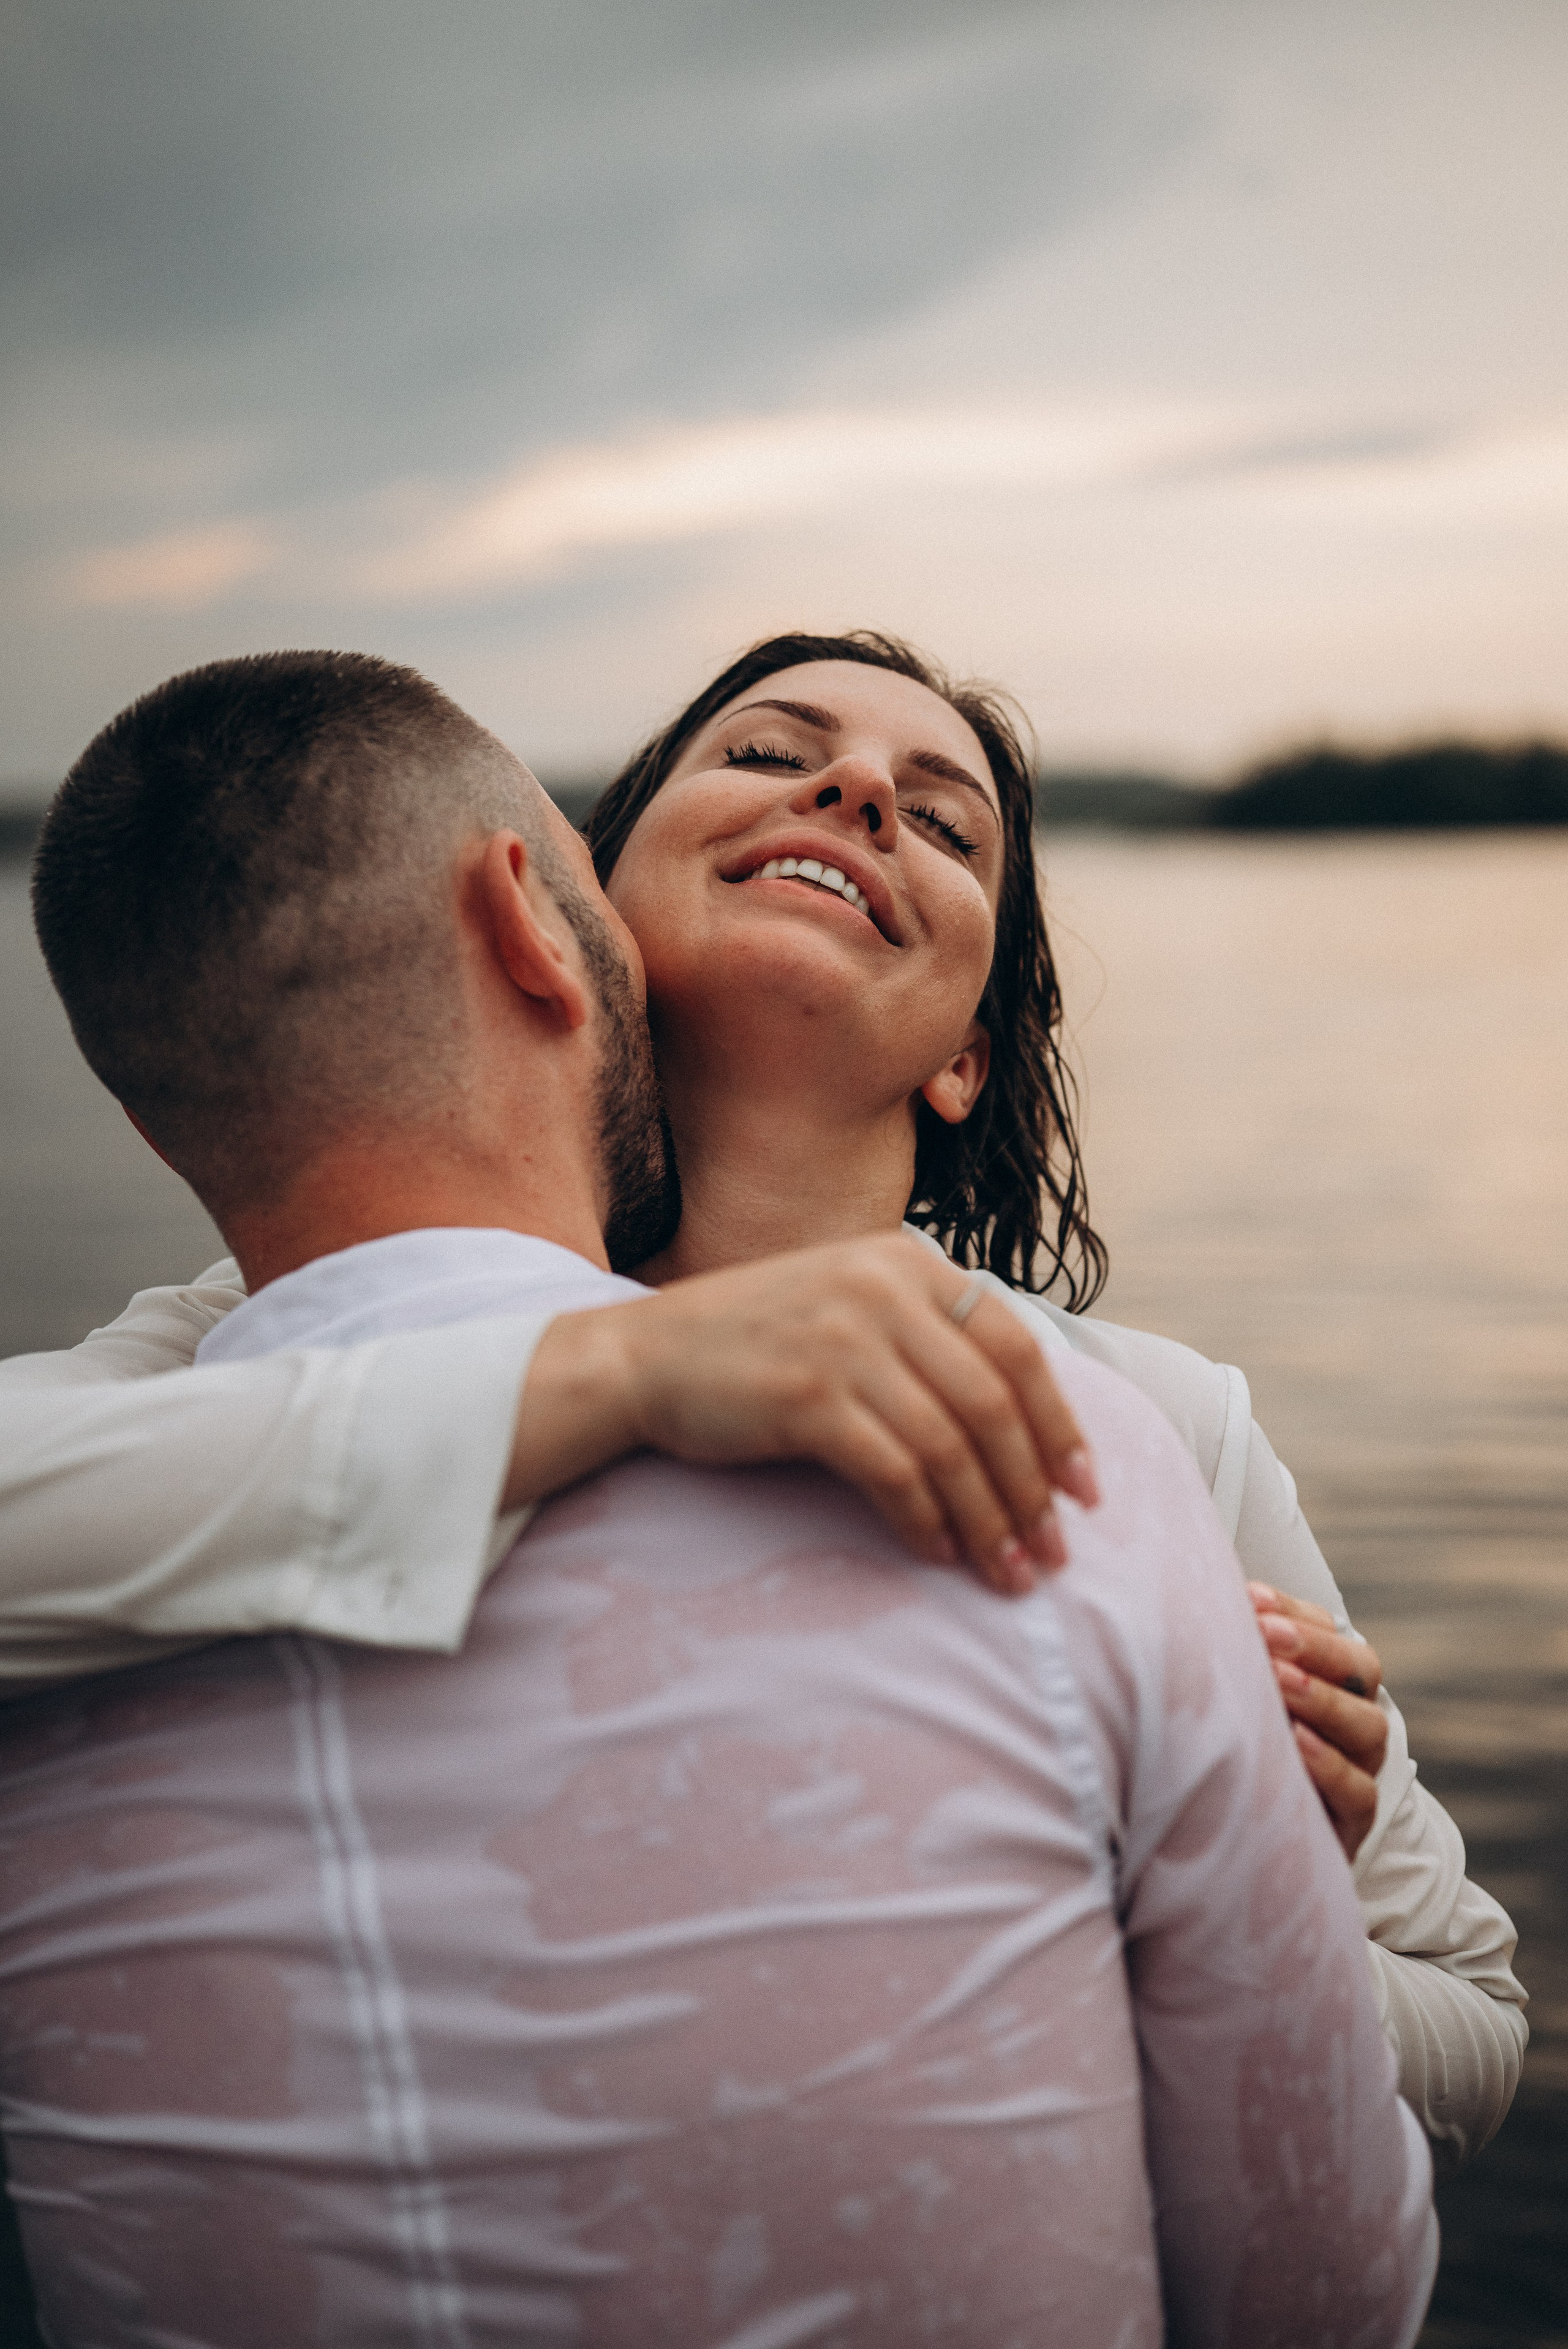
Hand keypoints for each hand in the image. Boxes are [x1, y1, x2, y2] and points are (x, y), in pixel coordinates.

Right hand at [507, 1233, 1098, 1594]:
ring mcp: (844, 1341)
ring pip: (952, 1444)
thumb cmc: (757, 1344)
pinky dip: (927, 1521)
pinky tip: (936, 1553)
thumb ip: (928, 1336)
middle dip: (1032, 1487)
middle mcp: (882, 1290)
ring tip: (1006, 1572)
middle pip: (994, 1402)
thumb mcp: (851, 1305)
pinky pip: (895, 1473)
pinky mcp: (807, 1398)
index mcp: (906, 1263)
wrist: (643, 1356)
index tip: (1084, 1489)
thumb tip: (1024, 1424)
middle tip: (1052, 1553)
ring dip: (988, 1519)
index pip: (1016, 1346)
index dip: (1061, 1423)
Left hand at [1248, 1583, 1387, 1861]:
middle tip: (1268, 1633)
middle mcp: (1353, 1719)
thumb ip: (1234, 1651)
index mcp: (1331, 1679)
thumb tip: (1200, 1594)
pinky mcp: (1352, 1822)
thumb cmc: (1237, 1751)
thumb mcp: (1236, 1696)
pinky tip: (1295, 1742)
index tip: (1250, 1598)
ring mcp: (1360, 1769)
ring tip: (1281, 1680)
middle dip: (1314, 1648)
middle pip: (1360, 1670)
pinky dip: (1329, 1765)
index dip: (1294, 1613)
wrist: (1246, 1844)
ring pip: (1366, 1727)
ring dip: (1322, 1700)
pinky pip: (1358, 1791)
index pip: (1330, 1632)